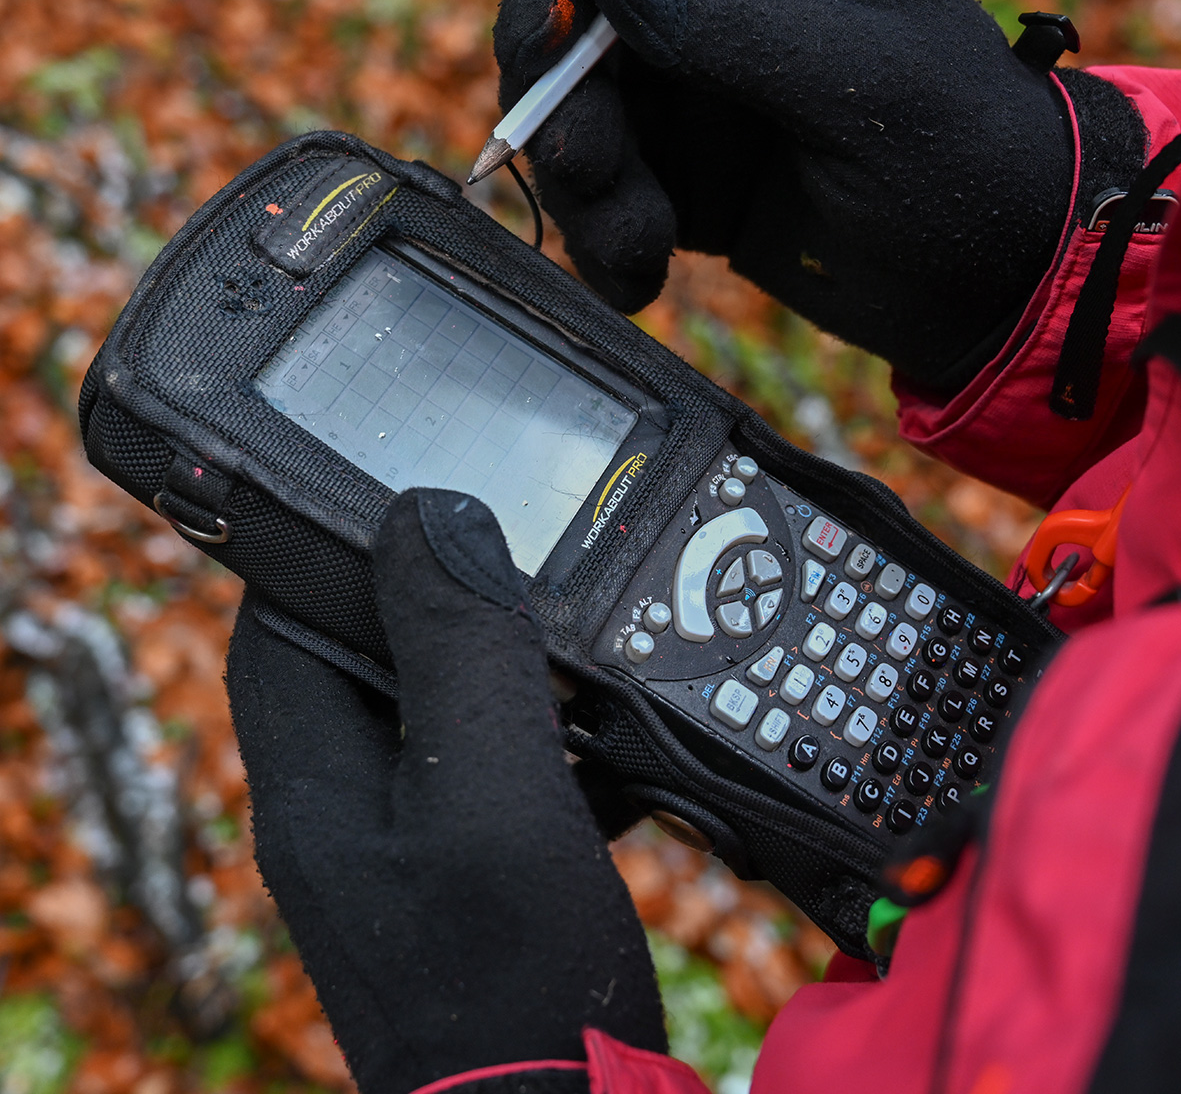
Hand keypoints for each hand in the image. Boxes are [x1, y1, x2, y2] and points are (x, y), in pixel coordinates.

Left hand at [225, 489, 665, 1092]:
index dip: (334, 547)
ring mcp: (403, 843)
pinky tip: (607, 737)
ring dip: (498, 670)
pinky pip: (488, 769)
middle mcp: (343, 807)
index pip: (283, 618)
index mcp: (315, 776)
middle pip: (362, 656)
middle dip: (433, 600)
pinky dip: (539, 737)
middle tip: (515, 552)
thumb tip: (430, 518)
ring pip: (434, 711)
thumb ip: (459, 652)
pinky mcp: (460, 872)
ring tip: (574, 638)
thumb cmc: (509, 976)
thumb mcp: (491, 790)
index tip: (407, 494)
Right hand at [494, 0, 1142, 388]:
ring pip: (582, 139)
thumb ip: (730, 24)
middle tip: (593, 176)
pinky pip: (613, 214)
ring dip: (588, 200)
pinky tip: (640, 284)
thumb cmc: (964, 158)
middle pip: (575, 46)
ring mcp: (699, 118)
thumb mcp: (857, 82)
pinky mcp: (694, 198)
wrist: (1000, 284)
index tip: (542, 63)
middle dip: (566, 113)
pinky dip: (608, 253)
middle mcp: (712, 28)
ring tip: (642, 253)